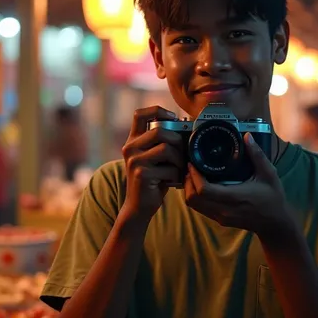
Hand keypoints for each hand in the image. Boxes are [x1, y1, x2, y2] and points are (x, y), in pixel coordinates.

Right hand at [121, 106, 183, 221]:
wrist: (139, 206)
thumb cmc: (153, 179)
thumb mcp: (155, 157)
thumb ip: (163, 142)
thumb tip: (187, 124)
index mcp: (133, 140)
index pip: (140, 114)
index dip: (158, 111)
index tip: (173, 118)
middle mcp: (130, 148)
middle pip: (159, 131)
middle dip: (177, 140)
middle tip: (183, 152)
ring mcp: (134, 161)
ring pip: (166, 148)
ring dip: (179, 159)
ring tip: (180, 168)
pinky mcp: (141, 174)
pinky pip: (169, 168)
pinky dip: (177, 175)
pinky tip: (175, 180)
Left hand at [184, 134, 293, 235]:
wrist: (275, 223)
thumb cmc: (273, 198)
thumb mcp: (269, 174)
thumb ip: (257, 155)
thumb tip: (247, 136)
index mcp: (234, 197)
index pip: (204, 190)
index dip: (194, 176)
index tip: (192, 163)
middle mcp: (223, 210)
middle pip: (193, 199)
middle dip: (188, 182)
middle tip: (191, 167)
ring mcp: (220, 217)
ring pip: (194, 206)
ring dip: (190, 190)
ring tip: (194, 175)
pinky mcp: (220, 220)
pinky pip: (200, 209)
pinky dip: (196, 197)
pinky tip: (202, 185)